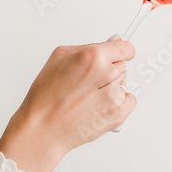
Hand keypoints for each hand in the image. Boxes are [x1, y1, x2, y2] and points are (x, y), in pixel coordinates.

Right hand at [0, 37, 135, 171]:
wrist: (43, 129)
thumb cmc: (45, 97)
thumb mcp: (58, 58)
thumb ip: (88, 47)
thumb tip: (111, 41)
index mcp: (93, 57)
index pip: (125, 48)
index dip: (120, 51)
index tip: (118, 54)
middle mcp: (107, 75)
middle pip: (122, 66)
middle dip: (108, 71)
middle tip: (87, 83)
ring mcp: (114, 96)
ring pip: (123, 84)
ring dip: (111, 88)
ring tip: (88, 97)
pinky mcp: (118, 114)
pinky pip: (129, 100)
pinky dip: (118, 102)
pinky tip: (99, 105)